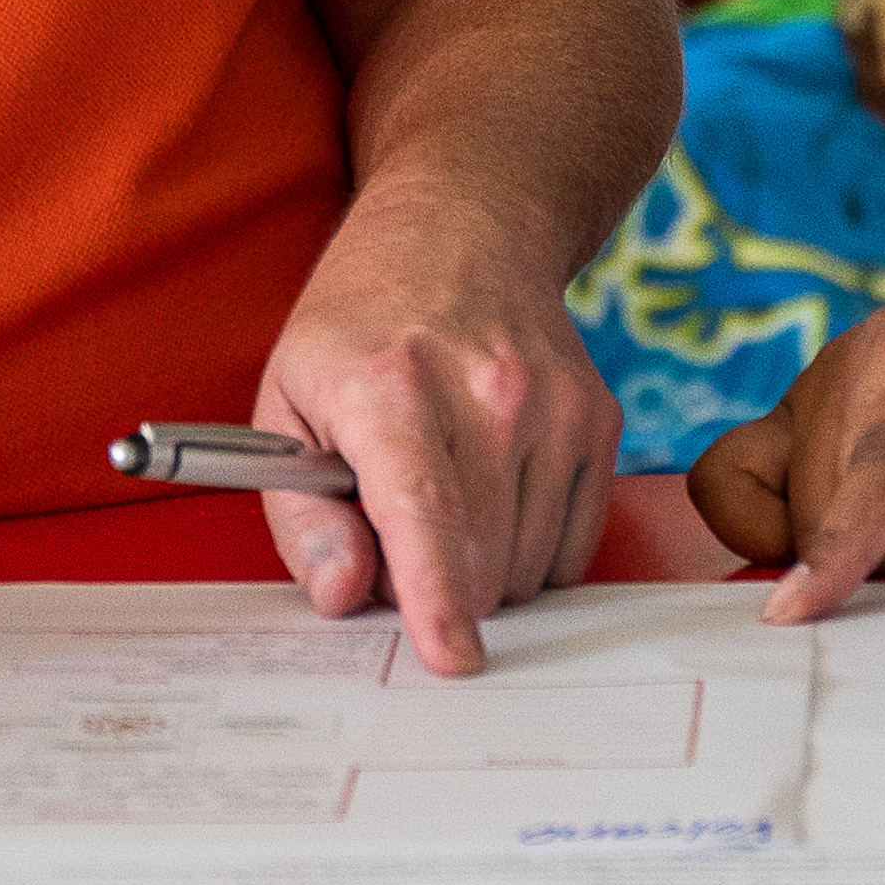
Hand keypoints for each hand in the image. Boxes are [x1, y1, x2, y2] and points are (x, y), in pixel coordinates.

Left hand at [246, 185, 626, 676]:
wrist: (465, 227)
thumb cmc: (364, 322)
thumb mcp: (286, 402)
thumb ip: (300, 515)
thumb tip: (344, 593)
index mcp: (391, 387)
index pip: (424, 511)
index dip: (437, 598)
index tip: (450, 657)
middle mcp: (485, 390)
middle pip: (479, 558)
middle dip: (432, 586)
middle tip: (391, 534)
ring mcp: (553, 403)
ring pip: (528, 564)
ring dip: (480, 571)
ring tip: (444, 497)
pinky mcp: (597, 417)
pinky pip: (572, 543)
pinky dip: (529, 551)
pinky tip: (492, 494)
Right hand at [686, 283, 884, 622]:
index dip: (847, 533)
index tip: (800, 606)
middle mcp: (875, 350)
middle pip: (833, 495)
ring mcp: (825, 379)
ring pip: (787, 504)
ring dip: (860, 542)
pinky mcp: (798, 413)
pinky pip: (733, 479)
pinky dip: (771, 529)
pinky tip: (853, 534)